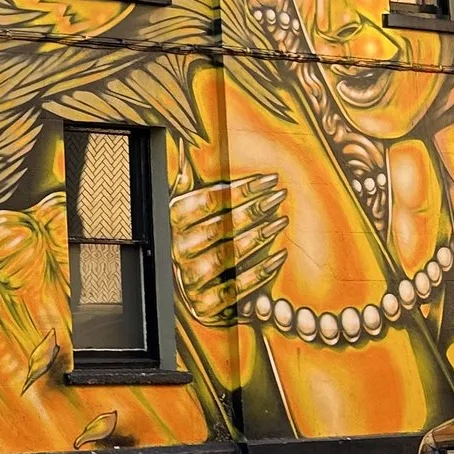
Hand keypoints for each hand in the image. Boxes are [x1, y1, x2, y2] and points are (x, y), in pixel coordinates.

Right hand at [170, 174, 287, 324]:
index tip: (268, 179)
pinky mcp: (204, 305)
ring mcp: (190, 279)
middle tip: (278, 196)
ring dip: (257, 238)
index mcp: (172, 223)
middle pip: (219, 228)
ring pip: (227, 256)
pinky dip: (259, 273)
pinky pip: (235, 289)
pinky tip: (279, 256)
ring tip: (280, 221)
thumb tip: (181, 148)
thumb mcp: (179, 212)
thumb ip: (183, 183)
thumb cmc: (187, 242)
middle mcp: (178, 251)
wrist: (172, 292)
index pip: (208, 201)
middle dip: (252, 210)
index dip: (240, 190)